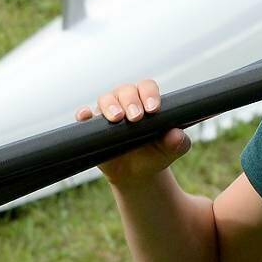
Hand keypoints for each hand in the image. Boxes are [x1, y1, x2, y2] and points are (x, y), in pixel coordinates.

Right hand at [75, 79, 190, 184]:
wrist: (138, 174)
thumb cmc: (156, 154)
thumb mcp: (170, 150)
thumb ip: (178, 142)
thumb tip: (176, 135)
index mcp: (146, 101)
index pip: (147, 87)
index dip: (149, 94)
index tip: (153, 109)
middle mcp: (126, 102)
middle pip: (125, 90)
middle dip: (131, 101)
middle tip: (136, 117)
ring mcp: (108, 113)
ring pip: (105, 99)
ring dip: (110, 106)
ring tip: (117, 119)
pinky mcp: (93, 127)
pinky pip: (85, 116)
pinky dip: (84, 114)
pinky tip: (85, 116)